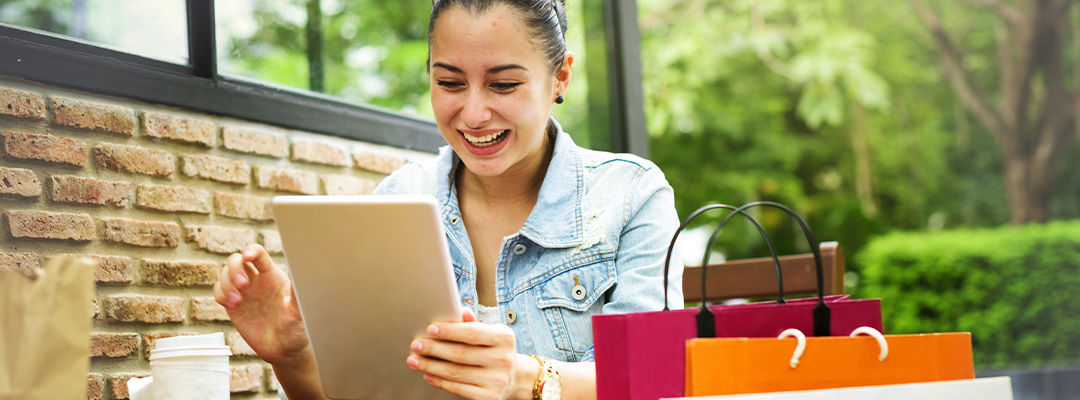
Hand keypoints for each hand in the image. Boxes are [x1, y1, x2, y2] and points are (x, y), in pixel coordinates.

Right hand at [213, 244, 309, 365]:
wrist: (283, 350)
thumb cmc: (296, 329)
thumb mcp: (298, 312)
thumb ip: (297, 294)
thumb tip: (302, 274)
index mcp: (273, 276)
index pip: (259, 254)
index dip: (251, 251)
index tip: (247, 257)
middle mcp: (256, 280)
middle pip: (237, 260)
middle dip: (234, 268)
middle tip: (242, 285)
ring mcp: (243, 292)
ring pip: (225, 274)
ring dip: (226, 284)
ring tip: (236, 302)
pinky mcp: (233, 304)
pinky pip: (219, 290)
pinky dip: (220, 294)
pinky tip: (231, 305)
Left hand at [406, 309, 532, 399]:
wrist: (513, 378)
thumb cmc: (495, 350)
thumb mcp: (490, 334)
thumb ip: (473, 324)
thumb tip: (460, 311)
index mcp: (504, 338)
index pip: (472, 333)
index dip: (449, 331)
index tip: (430, 329)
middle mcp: (503, 359)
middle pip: (460, 353)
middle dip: (434, 349)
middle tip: (416, 345)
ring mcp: (497, 380)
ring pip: (455, 372)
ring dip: (431, 366)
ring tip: (414, 360)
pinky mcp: (489, 397)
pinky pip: (458, 388)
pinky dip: (440, 381)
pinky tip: (428, 374)